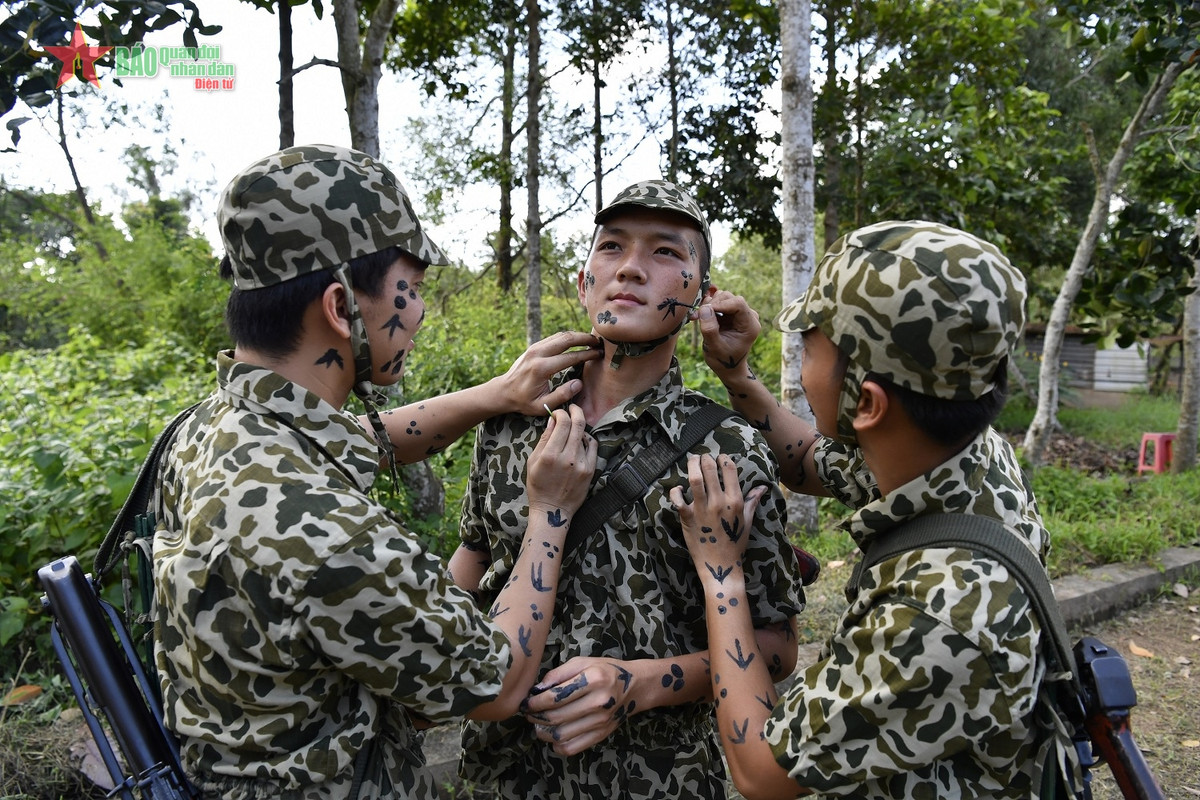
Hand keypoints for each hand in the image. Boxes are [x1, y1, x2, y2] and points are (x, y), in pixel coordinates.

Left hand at [494, 331, 599, 414]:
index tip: (599, 354)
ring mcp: (535, 347)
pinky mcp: (534, 346)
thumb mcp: (542, 406)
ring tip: (591, 340)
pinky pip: (554, 337)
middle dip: (585, 338)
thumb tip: (579, 383)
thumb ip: (562, 395)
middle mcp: (538, 354)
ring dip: (577, 335)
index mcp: (542, 369)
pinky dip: (567, 337)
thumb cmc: (523, 401)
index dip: (587, 355)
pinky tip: (577, 341)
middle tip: (599, 341)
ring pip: (560, 335)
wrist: (503, 391)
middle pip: (566, 339)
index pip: (570, 357)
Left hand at [520, 657, 635, 755]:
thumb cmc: (606, 671)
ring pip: (562, 735)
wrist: (635, 687)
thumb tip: (537, 689)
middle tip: (528, 714)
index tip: (526, 702)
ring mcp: (601, 721)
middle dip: (536, 717)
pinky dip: (558, 746)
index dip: (535, 702)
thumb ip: (559, 673)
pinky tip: (553, 737)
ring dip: (543, 733)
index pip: (555, 697)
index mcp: (593, 680)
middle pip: (556, 717)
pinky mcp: (602, 734)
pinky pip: (573, 747)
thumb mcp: (583, 662)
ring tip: (538, 725)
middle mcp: (598, 702)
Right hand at [527, 404, 596, 517]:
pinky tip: (581, 440)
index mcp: (550, 455)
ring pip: (584, 435)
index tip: (558, 413)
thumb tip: (553, 419)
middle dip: (575, 411)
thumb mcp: (533, 461)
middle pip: (577, 424)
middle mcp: (567, 458)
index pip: (562, 422)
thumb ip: (544, 439)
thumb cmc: (538, 485)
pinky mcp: (590, 470)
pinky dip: (588, 439)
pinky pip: (593, 446)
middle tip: (572, 408)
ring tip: (572, 430)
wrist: (553, 510)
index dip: (561, 413)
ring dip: (578, 428)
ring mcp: (581, 464)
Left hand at [670, 454, 763, 582]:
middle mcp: (718, 502)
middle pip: (710, 469)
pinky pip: (678, 499)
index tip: (719, 457)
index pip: (729, 469)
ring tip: (692, 460)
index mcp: (735, 501)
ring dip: (691, 465)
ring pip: (694, 479)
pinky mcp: (687, 518)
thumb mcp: (747, 521)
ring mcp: (702, 509)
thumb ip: (752, 501)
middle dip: (705, 458)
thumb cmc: (735, 543)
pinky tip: (679, 489)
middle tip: (703, 457)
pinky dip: (676, 491)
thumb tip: (763, 486)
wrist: (721, 566)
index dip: (723, 458)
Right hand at [693, 291, 760, 377]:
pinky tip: (702, 318)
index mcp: (750, 325)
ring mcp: (740, 313)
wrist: (728, 366)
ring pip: (723, 297)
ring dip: (709, 305)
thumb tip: (705, 308)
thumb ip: (710, 329)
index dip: (719, 304)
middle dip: (712, 305)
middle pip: (729, 298)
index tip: (703, 312)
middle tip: (697, 318)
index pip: (738, 303)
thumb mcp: (714, 348)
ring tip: (700, 319)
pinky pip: (719, 302)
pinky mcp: (732, 312)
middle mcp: (748, 316)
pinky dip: (709, 307)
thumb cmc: (723, 360)